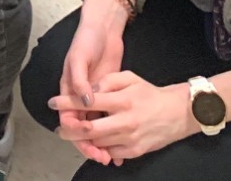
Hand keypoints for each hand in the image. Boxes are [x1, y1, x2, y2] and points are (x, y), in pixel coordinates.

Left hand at [49, 72, 193, 164]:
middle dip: (70, 130)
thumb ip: (107, 82)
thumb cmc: (149, 93)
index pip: (88, 102)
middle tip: (60, 129)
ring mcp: (130, 138)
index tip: (53, 103)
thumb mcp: (129, 77)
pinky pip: (111, 152)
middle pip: (89, 130)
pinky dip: (100, 148)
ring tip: (74, 135)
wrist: (177, 113)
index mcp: (122, 100)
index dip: (67, 103)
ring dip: (83, 141)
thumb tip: (90, 91)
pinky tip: (94, 142)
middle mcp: (124, 121)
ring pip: (98, 143)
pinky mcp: (135, 151)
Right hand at [52, 0, 130, 164]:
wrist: (104, 28)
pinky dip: (113, 131)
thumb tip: (84, 102)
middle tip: (103, 157)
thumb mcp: (79, 58)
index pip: (68, 119)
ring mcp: (95, 97)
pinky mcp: (109, 95)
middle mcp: (80, 97)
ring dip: (102, 141)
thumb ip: (80, 80)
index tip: (87, 144)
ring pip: (96, 126)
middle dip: (90, 144)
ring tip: (113, 156)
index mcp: (69, 89)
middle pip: (82, 127)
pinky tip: (122, 143)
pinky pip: (109, 118)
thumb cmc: (86, 41)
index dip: (75, 134)